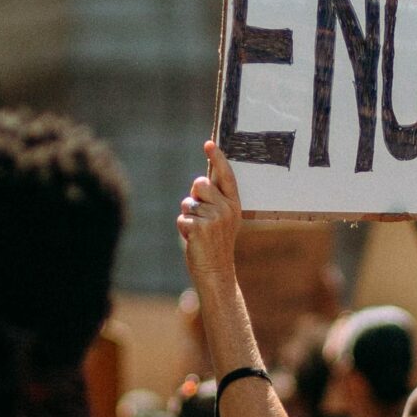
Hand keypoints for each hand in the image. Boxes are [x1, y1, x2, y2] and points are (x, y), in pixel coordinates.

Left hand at [178, 143, 242, 291]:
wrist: (217, 272)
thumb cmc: (216, 244)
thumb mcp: (222, 219)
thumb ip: (215, 200)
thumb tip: (200, 181)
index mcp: (234, 204)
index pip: (225, 175)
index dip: (217, 158)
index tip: (209, 144)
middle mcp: (227, 209)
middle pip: (199, 184)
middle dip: (194, 196)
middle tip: (202, 215)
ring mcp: (215, 218)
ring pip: (188, 203)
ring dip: (187, 216)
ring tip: (199, 231)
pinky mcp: (201, 228)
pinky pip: (182, 218)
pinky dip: (183, 228)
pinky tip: (194, 240)